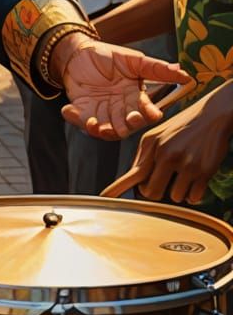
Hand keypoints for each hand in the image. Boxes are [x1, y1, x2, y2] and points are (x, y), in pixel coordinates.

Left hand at [56, 35, 190, 138]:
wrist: (78, 52)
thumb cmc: (108, 56)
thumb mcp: (133, 60)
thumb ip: (156, 68)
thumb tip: (185, 74)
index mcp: (135, 98)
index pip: (145, 111)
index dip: (149, 114)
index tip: (153, 114)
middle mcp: (120, 109)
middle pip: (126, 125)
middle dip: (126, 126)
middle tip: (126, 122)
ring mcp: (101, 111)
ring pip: (105, 128)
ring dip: (100, 129)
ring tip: (94, 125)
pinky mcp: (82, 110)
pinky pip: (80, 120)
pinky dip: (74, 118)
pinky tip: (68, 110)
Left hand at [121, 82, 232, 203]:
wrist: (211, 116)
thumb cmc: (182, 127)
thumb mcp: (157, 135)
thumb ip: (144, 156)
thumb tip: (135, 179)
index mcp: (151, 145)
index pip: (133, 172)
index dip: (117, 187)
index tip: (104, 197)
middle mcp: (166, 154)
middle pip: (152, 192)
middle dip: (154, 193)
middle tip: (161, 184)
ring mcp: (185, 163)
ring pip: (174, 197)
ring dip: (177, 192)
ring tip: (182, 176)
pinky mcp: (203, 171)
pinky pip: (193, 198)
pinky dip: (193, 195)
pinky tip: (193, 181)